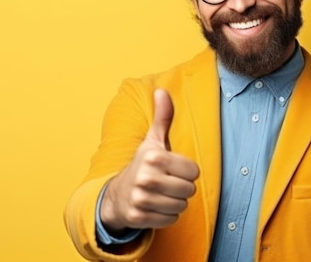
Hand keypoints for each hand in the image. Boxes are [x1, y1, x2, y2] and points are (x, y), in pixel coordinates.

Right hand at [100, 89, 199, 230]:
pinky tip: (156, 206)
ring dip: (175, 202)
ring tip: (162, 194)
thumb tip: (162, 90)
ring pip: (181, 206)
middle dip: (182, 188)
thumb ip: (163, 117)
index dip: (187, 171)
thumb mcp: (153, 140)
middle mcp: (146, 177)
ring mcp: (141, 199)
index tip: (173, 169)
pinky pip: (171, 219)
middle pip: (189, 190)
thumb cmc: (143, 164)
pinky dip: (167, 215)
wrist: (117, 194)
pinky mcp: (138, 218)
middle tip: (167, 183)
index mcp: (154, 156)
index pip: (193, 171)